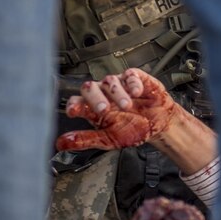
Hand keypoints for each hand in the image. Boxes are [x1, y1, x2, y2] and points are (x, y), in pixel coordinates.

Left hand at [56, 68, 183, 151]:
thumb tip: (61, 144)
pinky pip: (131, 75)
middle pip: (90, 88)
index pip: (76, 101)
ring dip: (117, 93)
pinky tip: (137, 92)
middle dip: (95, 98)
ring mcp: (119, 85)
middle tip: (104, 109)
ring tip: (127, 105)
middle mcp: (103, 93)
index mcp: (92, 107)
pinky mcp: (135, 78)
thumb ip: (85, 140)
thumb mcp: (108, 139)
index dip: (74, 105)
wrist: (159, 125)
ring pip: (110, 81)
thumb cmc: (133, 129)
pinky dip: (133, 83)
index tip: (74, 111)